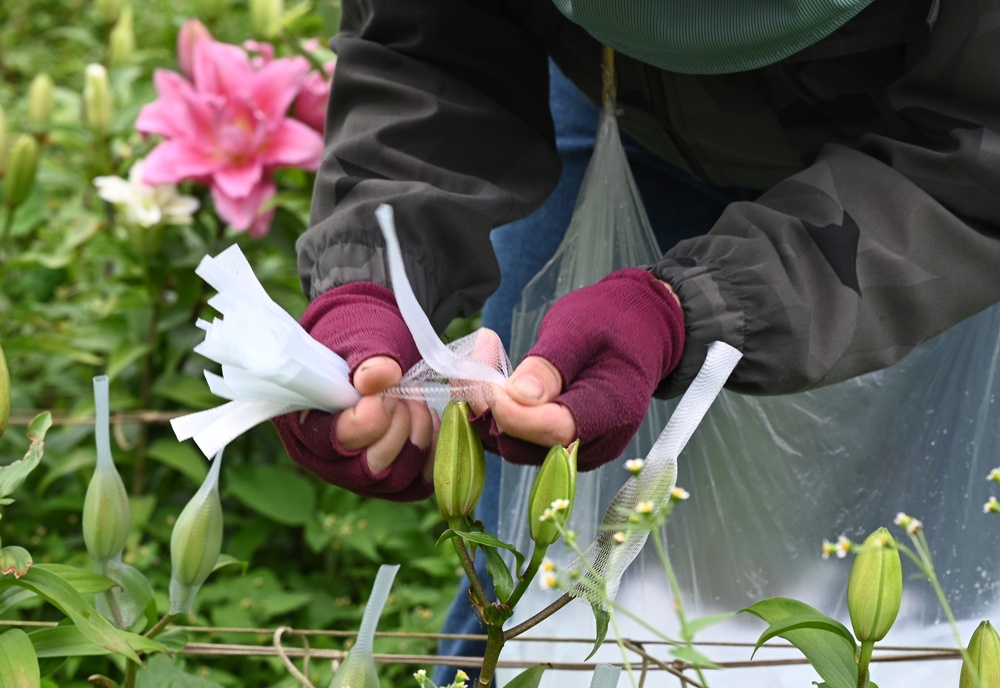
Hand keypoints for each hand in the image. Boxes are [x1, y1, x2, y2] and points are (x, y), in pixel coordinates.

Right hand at [272, 282, 435, 500]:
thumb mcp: (360, 341)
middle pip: (369, 469)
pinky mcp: (392, 480)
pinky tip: (432, 421)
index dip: (370, 419)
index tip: (389, 391)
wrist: (373, 354)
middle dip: (399, 429)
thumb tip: (381, 375)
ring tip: (419, 402)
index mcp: (307, 428)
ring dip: (418, 438)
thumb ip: (368, 358)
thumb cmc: (358, 346)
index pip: (338, 441)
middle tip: (408, 393)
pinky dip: (434, 455)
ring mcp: (361, 476)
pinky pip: (419, 483)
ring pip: (396, 480)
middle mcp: (329, 462)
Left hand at [474, 268, 684, 470]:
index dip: (511, 409)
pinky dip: (496, 407)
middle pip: (523, 443)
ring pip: (511, 442)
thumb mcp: (581, 329)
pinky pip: (516, 436)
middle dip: (489, 403)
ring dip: (486, 403)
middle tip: (480, 350)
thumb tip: (516, 398)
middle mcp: (592, 443)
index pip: (552, 429)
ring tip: (483, 353)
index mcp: (612, 412)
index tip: (486, 375)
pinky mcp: (555, 443)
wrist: (638, 331)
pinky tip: (491, 374)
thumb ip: (550, 366)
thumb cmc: (614, 322)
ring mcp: (573, 448)